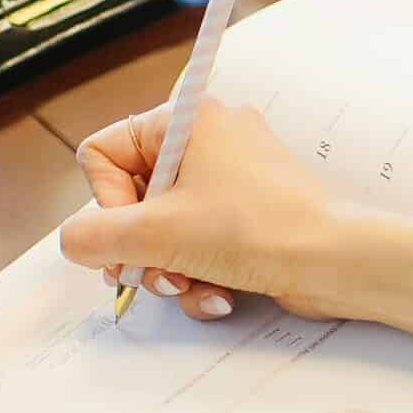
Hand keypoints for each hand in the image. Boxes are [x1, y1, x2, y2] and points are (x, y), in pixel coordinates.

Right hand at [59, 97, 343, 322]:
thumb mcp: (158, 233)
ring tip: (192, 285)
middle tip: (155, 272)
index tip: (132, 232)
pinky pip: (197, 241)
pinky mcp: (247, 212)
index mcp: (184, 119)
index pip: (102, 153)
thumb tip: (73, 241)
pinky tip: (218, 294)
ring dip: (167, 267)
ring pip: (162, 227)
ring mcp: (230, 176)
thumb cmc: (258, 229)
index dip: (106, 203)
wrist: (338, 261)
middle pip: (131, 198)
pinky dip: (198, 272)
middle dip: (139, 247)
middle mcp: (207, 138)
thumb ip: (95, 237)